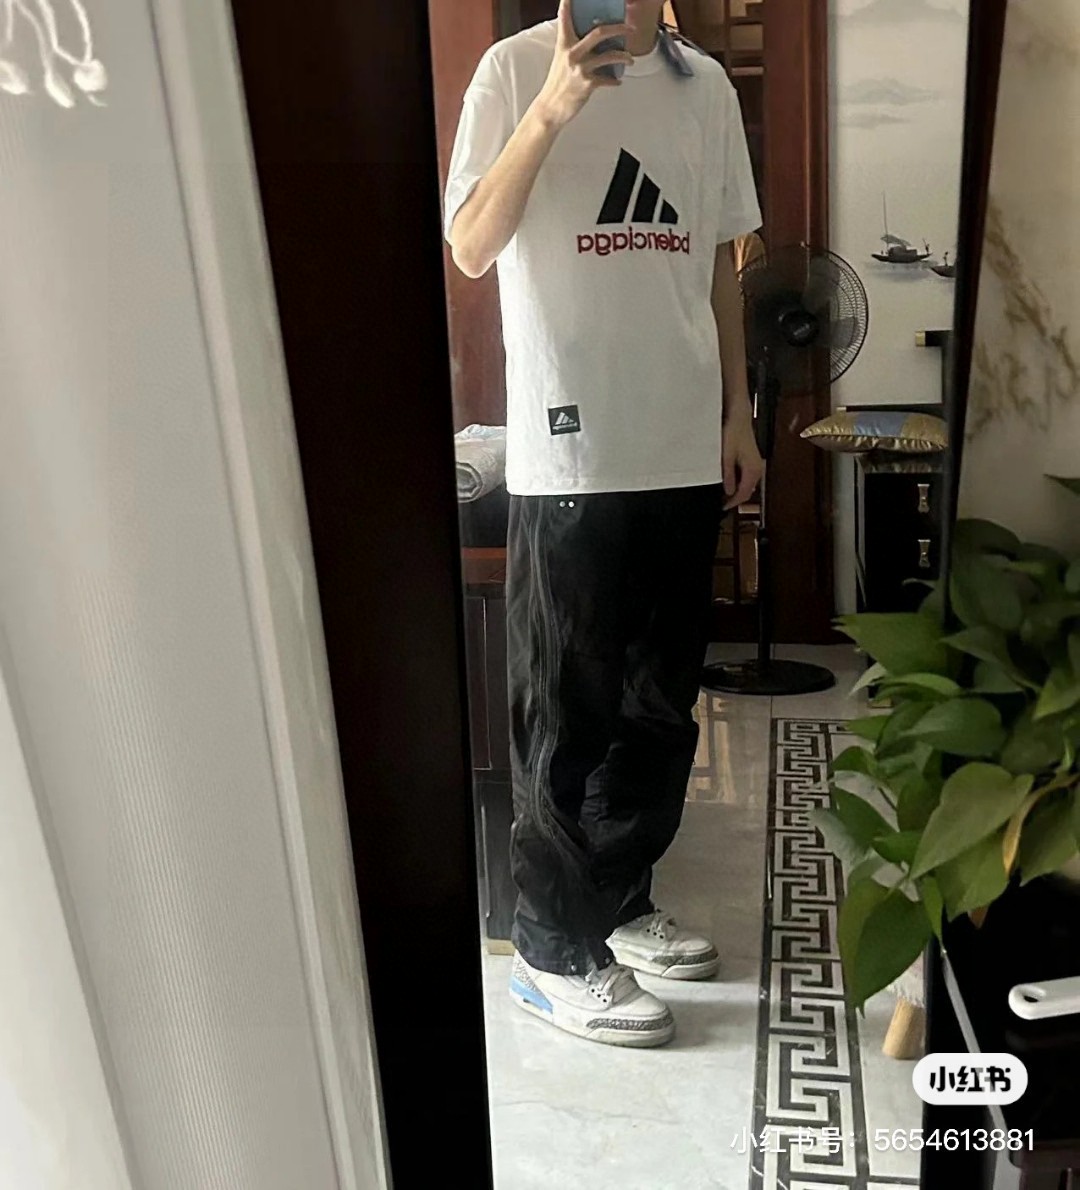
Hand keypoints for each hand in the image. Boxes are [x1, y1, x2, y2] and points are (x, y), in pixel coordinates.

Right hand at [535, 0, 632, 129]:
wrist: (550, 108)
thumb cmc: (557, 84)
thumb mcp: (561, 60)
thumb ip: (573, 46)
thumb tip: (592, 38)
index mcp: (564, 44)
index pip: (565, 17)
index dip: (568, 3)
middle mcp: (572, 53)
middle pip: (599, 32)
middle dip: (619, 28)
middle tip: (630, 28)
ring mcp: (580, 68)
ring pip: (609, 56)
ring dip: (624, 56)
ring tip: (630, 59)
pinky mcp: (587, 84)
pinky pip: (608, 79)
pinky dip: (615, 80)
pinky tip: (617, 81)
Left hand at [722, 416, 763, 510]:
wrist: (739, 417)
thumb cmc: (733, 432)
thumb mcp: (726, 456)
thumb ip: (728, 475)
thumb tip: (728, 491)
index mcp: (752, 469)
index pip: (744, 493)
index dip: (733, 503)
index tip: (723, 507)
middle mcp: (757, 468)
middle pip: (748, 491)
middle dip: (736, 499)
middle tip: (722, 503)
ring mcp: (756, 464)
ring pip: (748, 484)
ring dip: (738, 491)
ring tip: (723, 494)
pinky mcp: (752, 460)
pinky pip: (747, 477)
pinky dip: (739, 483)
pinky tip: (729, 481)